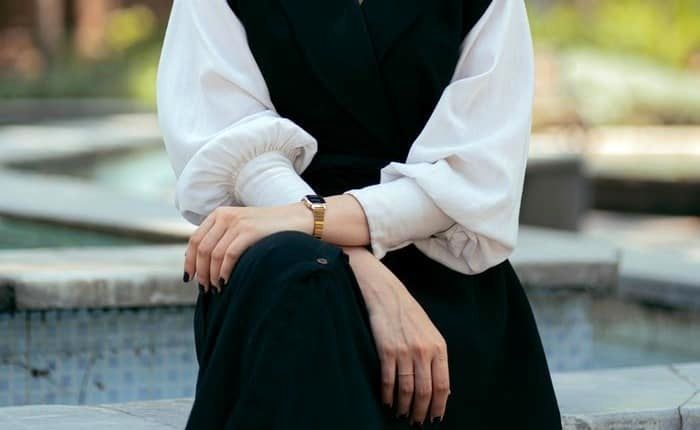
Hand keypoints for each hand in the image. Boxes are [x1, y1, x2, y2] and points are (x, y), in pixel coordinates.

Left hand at [184, 203, 312, 291]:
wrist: (297, 219)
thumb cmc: (270, 229)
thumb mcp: (242, 228)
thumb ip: (224, 238)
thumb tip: (204, 265)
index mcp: (219, 214)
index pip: (195, 239)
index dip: (189, 261)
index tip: (190, 277)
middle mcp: (225, 216)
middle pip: (201, 249)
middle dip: (200, 272)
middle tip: (204, 288)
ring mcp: (237, 223)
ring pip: (214, 254)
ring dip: (211, 275)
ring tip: (216, 288)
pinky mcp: (249, 231)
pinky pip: (229, 255)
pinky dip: (224, 271)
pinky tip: (226, 282)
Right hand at [342, 246, 450, 425]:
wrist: (388, 295)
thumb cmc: (410, 315)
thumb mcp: (430, 333)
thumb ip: (436, 358)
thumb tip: (441, 389)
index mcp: (439, 347)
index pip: (443, 385)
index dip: (439, 406)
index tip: (434, 418)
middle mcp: (424, 351)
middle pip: (425, 391)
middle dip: (421, 411)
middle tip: (416, 422)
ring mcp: (405, 351)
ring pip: (407, 389)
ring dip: (404, 407)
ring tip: (402, 415)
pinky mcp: (386, 350)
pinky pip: (388, 380)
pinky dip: (388, 395)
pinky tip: (388, 402)